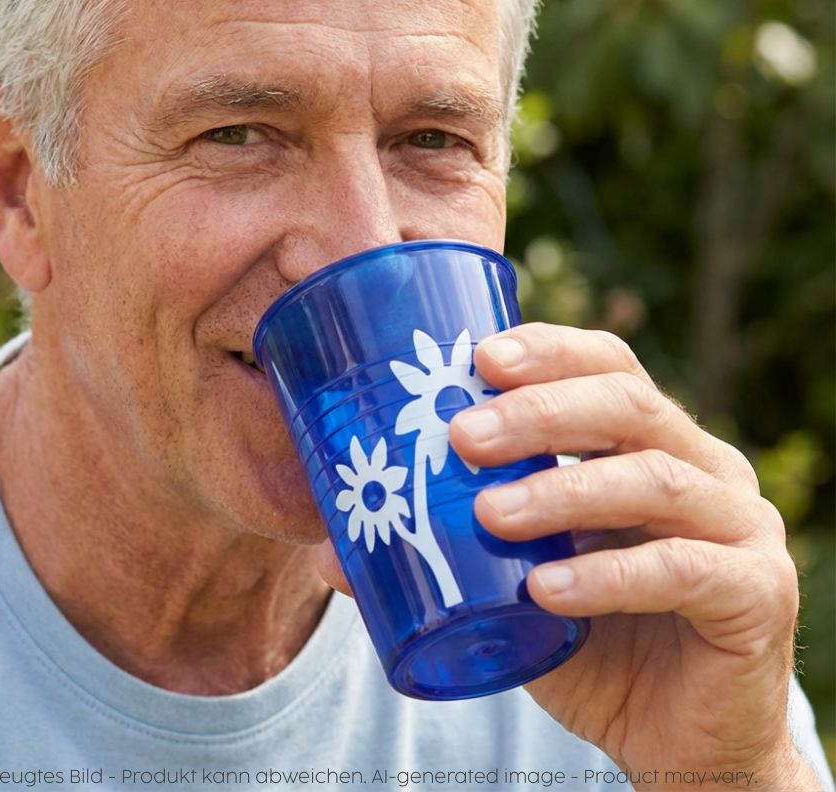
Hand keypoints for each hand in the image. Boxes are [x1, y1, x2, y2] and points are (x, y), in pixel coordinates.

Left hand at [443, 323, 816, 789]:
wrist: (673, 738)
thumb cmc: (591, 637)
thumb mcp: (514, 582)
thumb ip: (443, 553)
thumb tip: (332, 552)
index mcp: (650, 442)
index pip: (608, 366)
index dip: (548, 350)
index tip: (478, 358)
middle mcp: (704, 467)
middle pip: (629, 406)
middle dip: (540, 412)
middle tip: (463, 437)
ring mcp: (740, 526)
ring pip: (656, 479)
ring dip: (564, 489)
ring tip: (489, 514)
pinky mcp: (757, 593)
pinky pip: (685, 570)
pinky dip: (610, 576)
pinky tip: (546, 590)